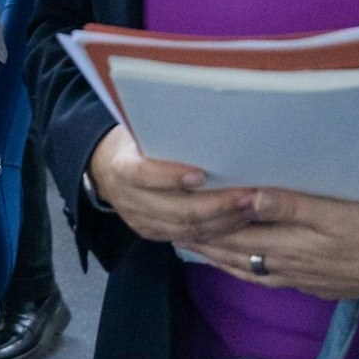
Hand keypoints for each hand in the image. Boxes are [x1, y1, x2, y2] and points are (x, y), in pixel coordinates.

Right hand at [86, 126, 256, 244]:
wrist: (106, 166)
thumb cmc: (134, 138)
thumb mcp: (141, 128)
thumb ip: (165, 132)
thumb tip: (211, 120)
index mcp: (121, 167)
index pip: (143, 174)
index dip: (171, 176)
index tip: (202, 173)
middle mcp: (128, 199)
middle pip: (176, 209)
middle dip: (216, 205)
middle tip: (248, 196)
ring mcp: (140, 221)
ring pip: (187, 229)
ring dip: (223, 221)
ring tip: (252, 209)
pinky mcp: (152, 233)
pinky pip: (188, 238)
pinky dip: (215, 231)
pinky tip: (238, 221)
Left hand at [180, 188, 358, 301]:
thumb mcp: (337, 211)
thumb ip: (291, 203)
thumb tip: (247, 195)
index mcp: (290, 243)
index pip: (235, 232)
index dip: (205, 220)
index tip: (180, 205)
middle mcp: (289, 265)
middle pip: (235, 252)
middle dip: (203, 239)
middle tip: (173, 225)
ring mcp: (302, 278)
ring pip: (249, 268)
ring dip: (219, 257)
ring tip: (195, 244)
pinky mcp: (316, 284)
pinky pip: (268, 278)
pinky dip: (247, 270)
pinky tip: (244, 266)